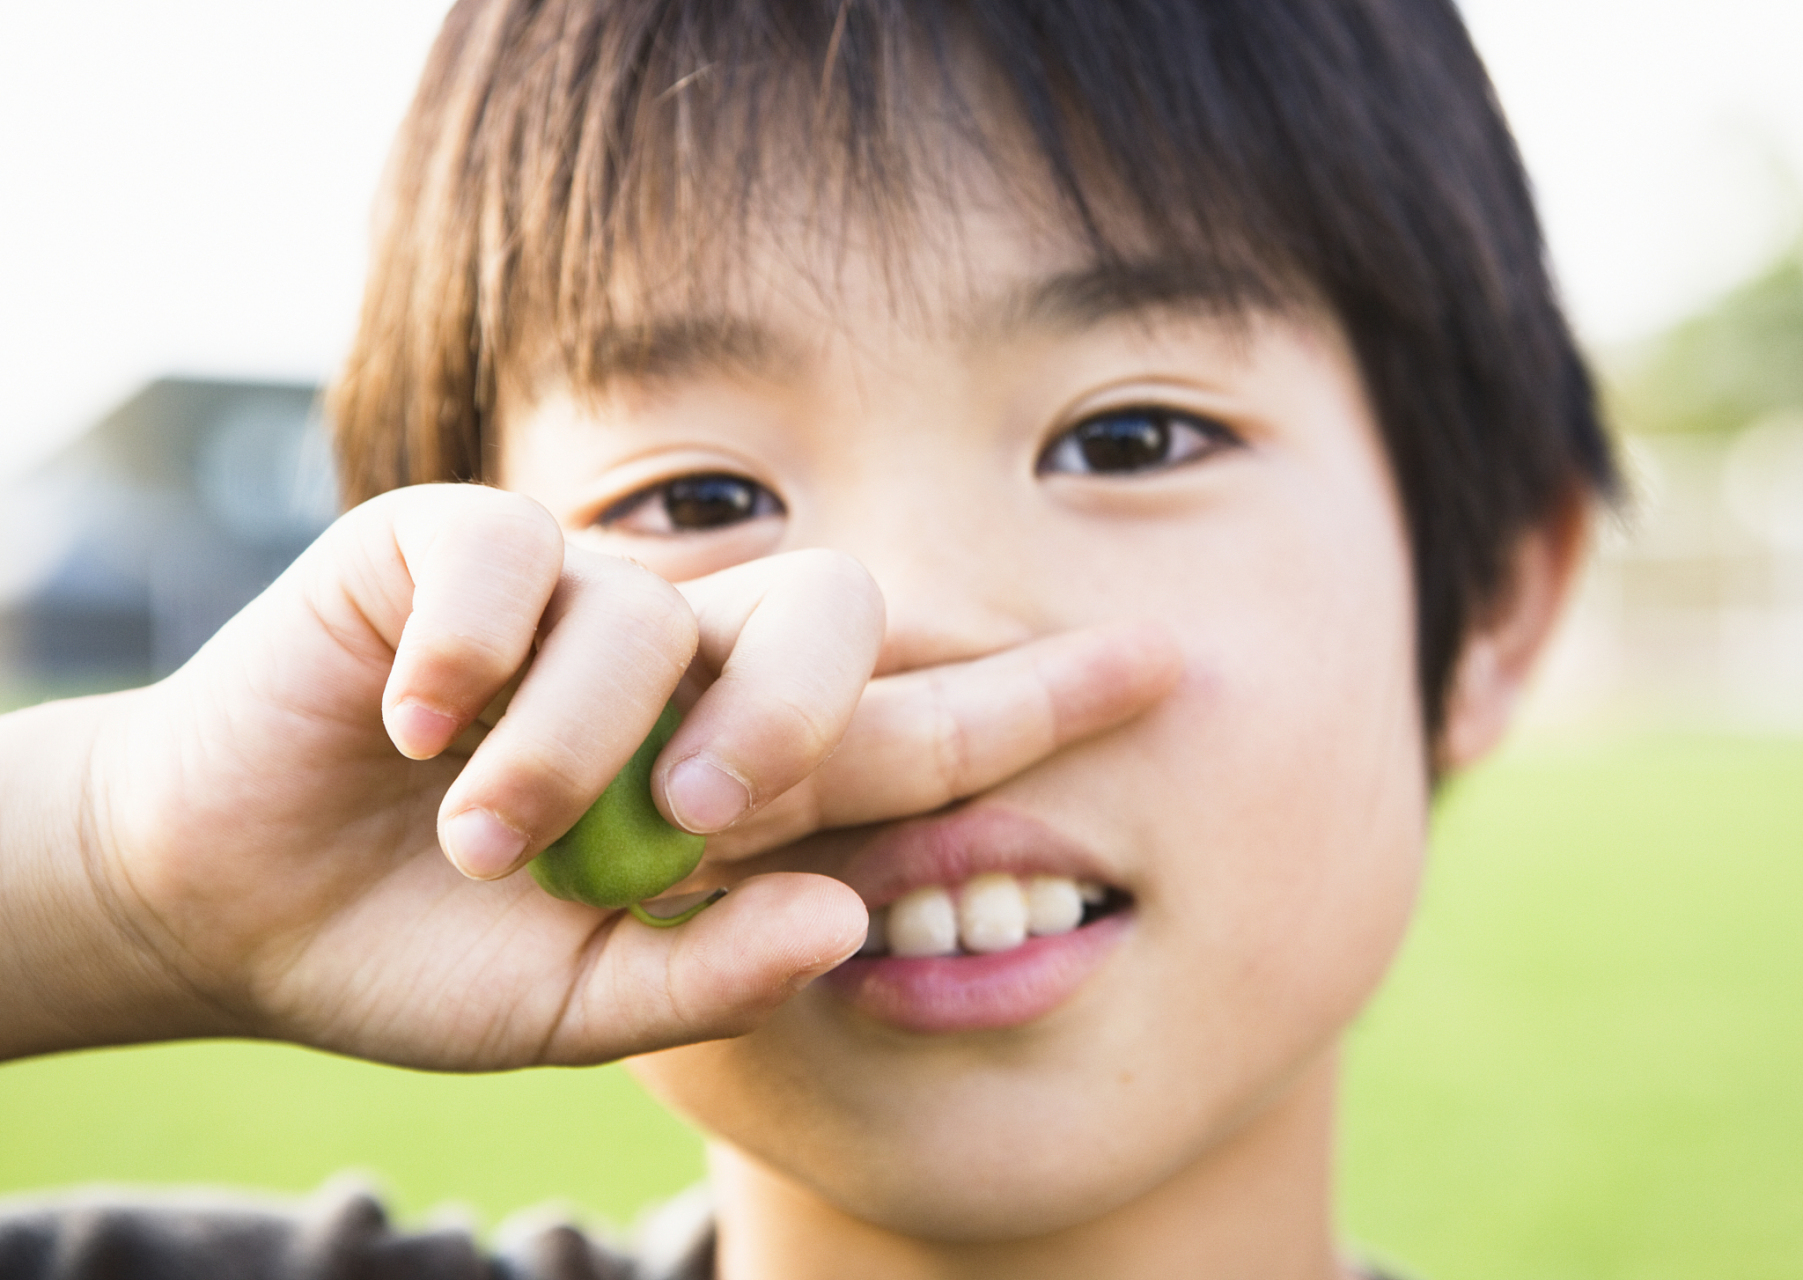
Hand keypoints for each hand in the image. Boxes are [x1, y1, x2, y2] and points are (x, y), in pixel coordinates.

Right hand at [0, 484, 1176, 1068]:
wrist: (237, 903)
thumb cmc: (429, 950)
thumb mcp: (580, 1003)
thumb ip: (713, 970)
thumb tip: (851, 911)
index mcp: (730, 772)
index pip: (911, 723)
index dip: (1033, 698)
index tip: (1162, 669)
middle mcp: (675, 662)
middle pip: (826, 616)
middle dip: (797, 712)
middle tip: (704, 817)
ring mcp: (568, 595)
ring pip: (649, 615)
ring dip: (570, 750)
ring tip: (486, 839)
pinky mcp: (441, 547)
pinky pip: (506, 558)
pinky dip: (472, 652)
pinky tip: (416, 724)